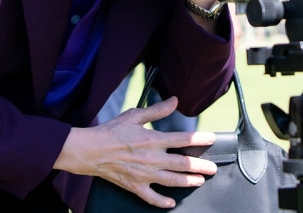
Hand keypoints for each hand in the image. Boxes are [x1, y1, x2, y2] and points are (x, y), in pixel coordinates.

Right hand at [54, 97, 218, 207]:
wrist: (89, 151)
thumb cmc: (111, 132)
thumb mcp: (134, 116)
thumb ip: (157, 110)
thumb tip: (174, 100)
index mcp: (152, 140)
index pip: (182, 139)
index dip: (199, 139)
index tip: (211, 139)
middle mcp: (151, 159)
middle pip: (182, 164)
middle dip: (200, 166)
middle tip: (213, 168)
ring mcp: (144, 175)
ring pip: (172, 181)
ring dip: (189, 182)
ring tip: (201, 181)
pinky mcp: (134, 186)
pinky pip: (152, 197)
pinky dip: (163, 201)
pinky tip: (172, 202)